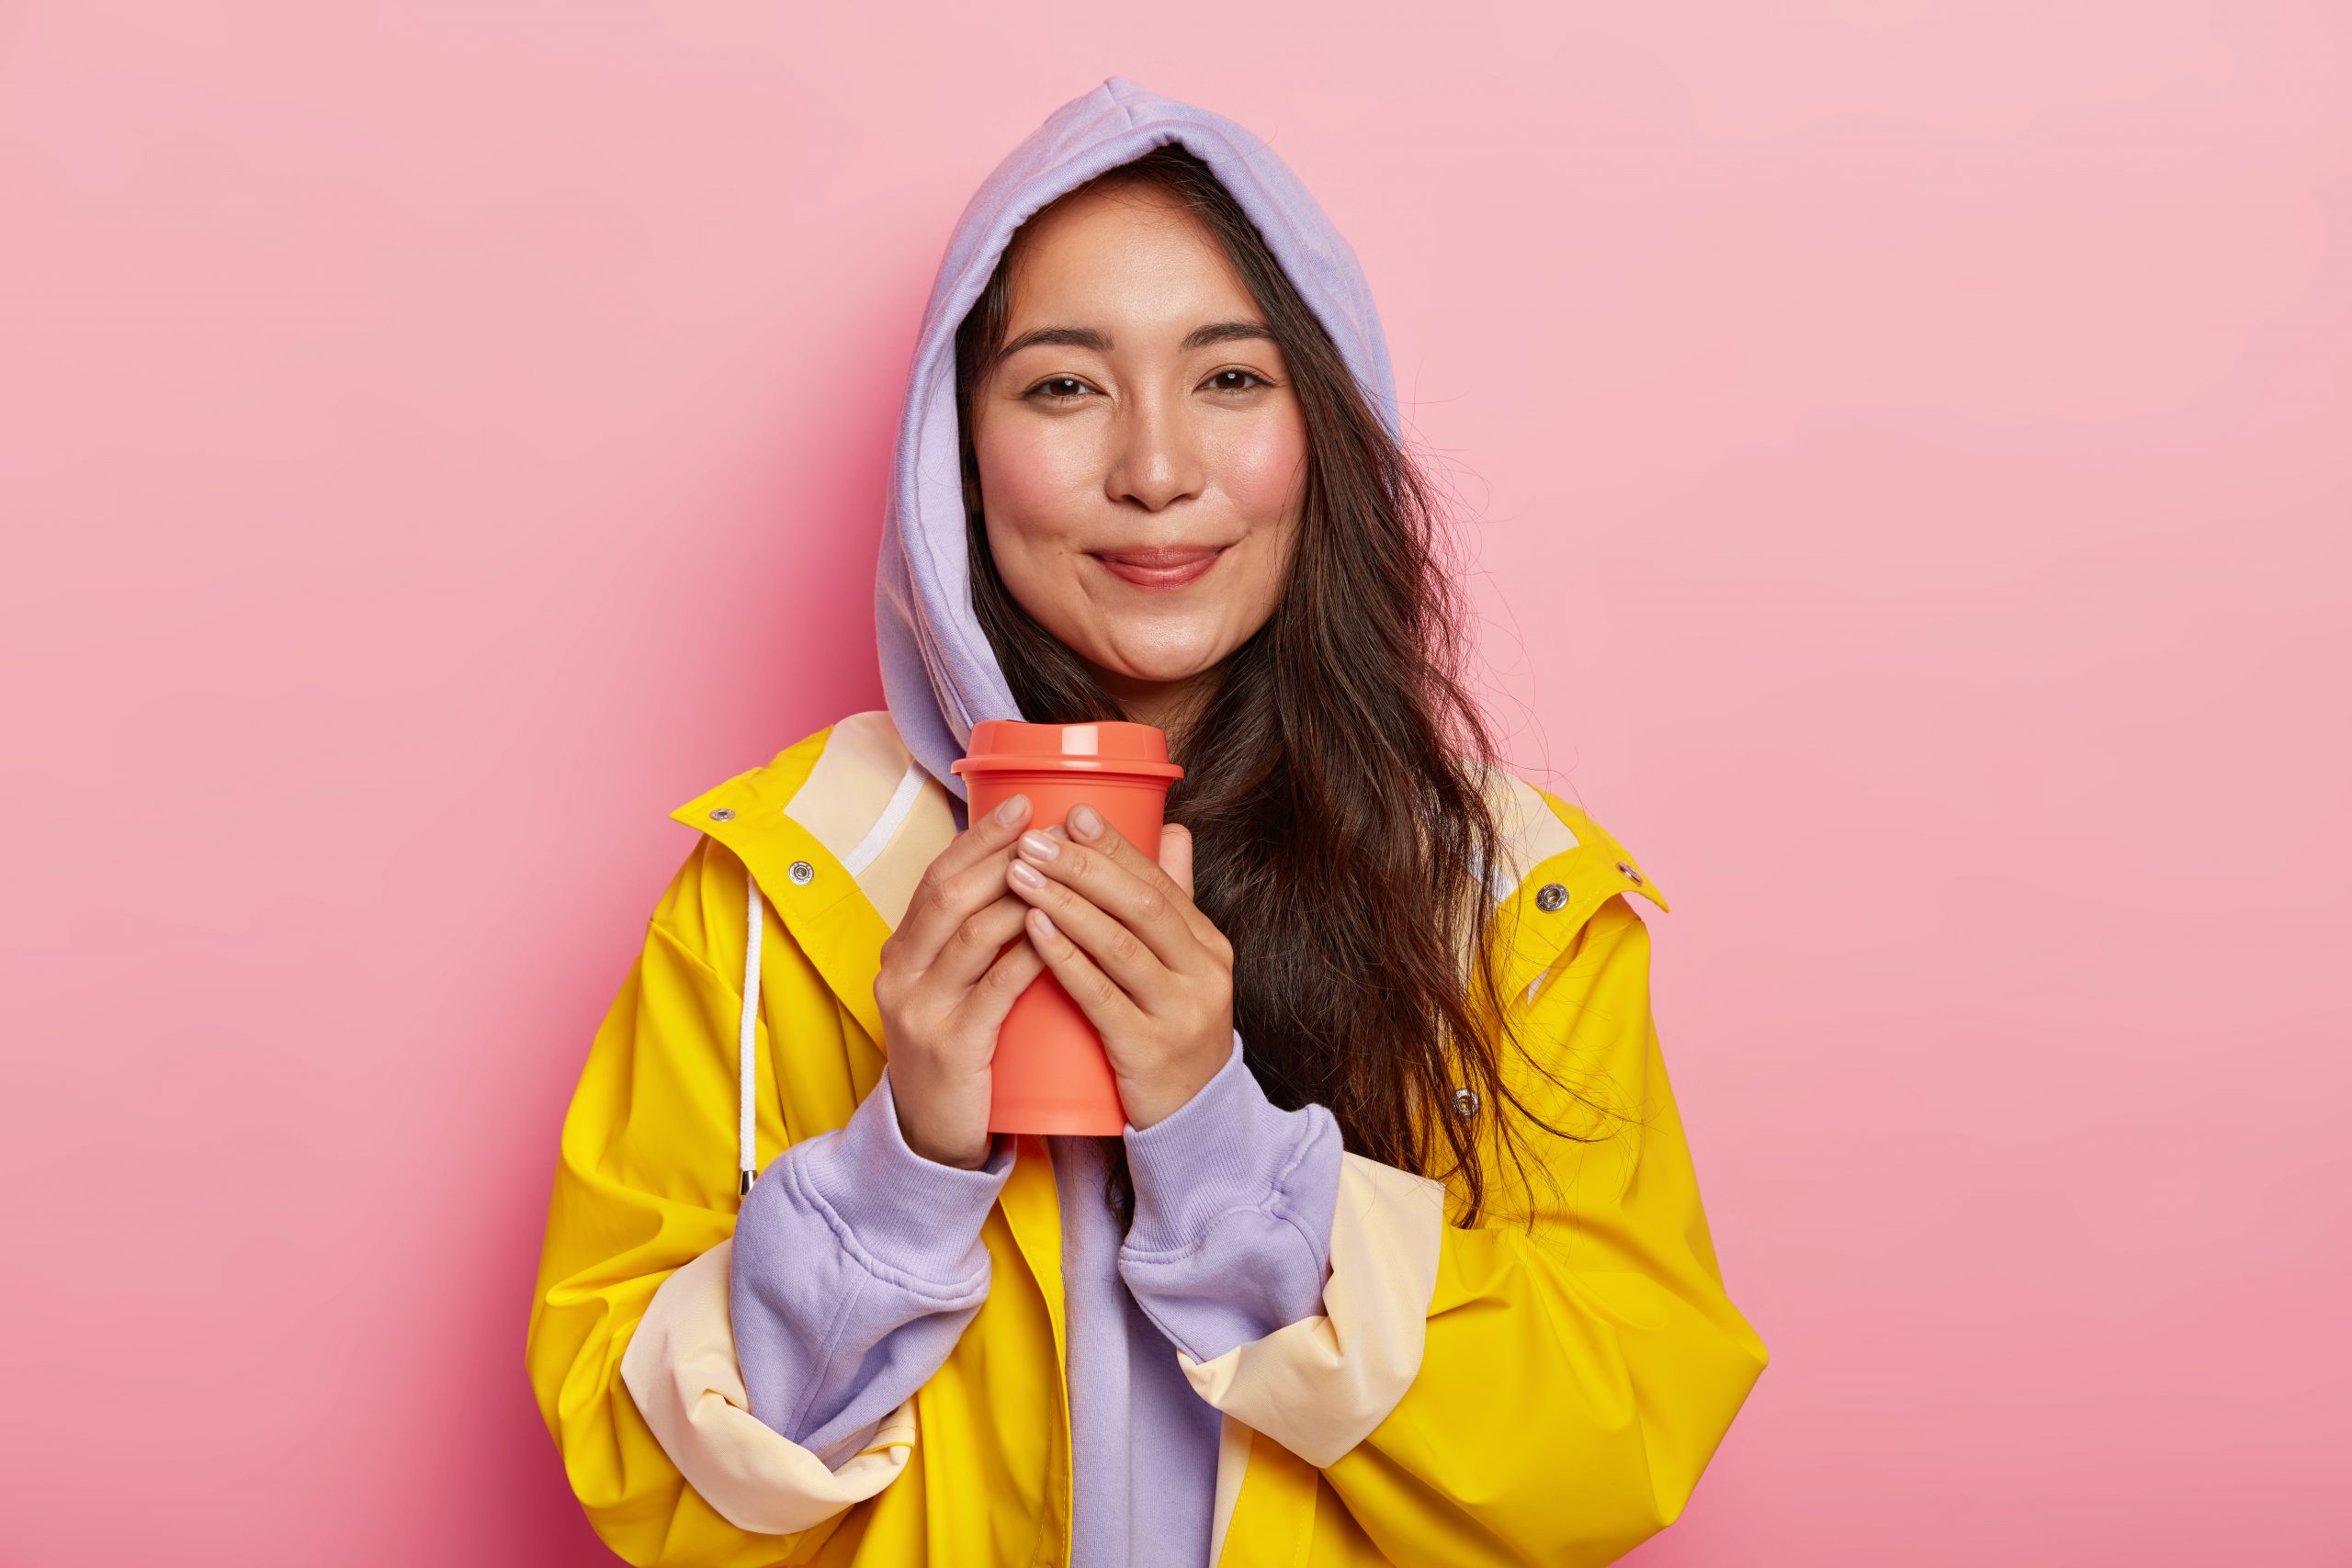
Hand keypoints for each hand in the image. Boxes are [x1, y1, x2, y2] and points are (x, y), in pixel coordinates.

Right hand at [873, 791, 1049, 1168]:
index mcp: (902, 951)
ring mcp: (920, 1010)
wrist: (933, 1138)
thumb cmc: (960, 1050)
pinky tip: (1058, 936)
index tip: (1024, 805)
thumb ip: (980, 936)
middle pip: (949, 894)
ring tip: (1065, 868)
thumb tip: (1030, 873)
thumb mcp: (956, 986)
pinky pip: (994, 991)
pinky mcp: (950, 1047)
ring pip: (971, 935)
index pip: (937, 877)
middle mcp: (901, 973)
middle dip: (1001, 852)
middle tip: (1049, 823)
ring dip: (1021, 895)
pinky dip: (1028, 957)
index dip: (980, 838)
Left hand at [1002, 802, 1234, 1129]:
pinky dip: (1066, 958)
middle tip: (1032, 841)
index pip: (1159, 882)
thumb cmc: (1171, 1035)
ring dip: (1066, 903)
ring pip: (1119, 945)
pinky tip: (1034, 930)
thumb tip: (1173, 828)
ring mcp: (1180, 1014)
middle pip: (1141, 905)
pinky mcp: (1148, 1051)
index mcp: (1209, 947)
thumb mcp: (1183, 970)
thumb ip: (1175, 902)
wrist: (1191, 1124)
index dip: (1114, 845)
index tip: (1071, 813)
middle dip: (1083, 866)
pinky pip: (1101, 996)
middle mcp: (1204, 975)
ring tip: (1019, 875)